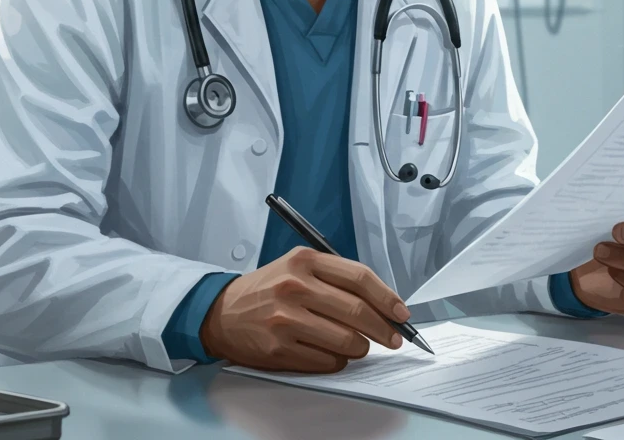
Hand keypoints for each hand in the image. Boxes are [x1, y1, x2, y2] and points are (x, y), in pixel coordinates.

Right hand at [199, 247, 409, 372]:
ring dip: (360, 348)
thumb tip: (382, 304)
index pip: (359, 277)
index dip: (387, 297)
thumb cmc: (268, 290)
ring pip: (346, 341)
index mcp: (304, 261)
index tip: (401, 313)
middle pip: (357, 311)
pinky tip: (331, 352)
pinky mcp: (278, 348)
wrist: (222, 312)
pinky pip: (326, 361)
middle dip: (383, 329)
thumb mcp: (297, 267)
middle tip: (392, 338)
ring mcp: (285, 319)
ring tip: (357, 345)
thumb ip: (336, 279)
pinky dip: (337, 360)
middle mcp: (295, 287)